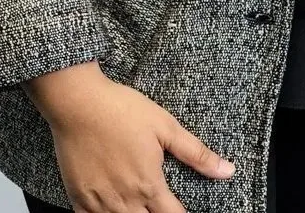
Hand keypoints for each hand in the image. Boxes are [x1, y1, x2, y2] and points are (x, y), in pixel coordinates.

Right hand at [37, 70, 236, 211]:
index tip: (182, 212)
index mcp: (149, 185)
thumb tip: (227, 171)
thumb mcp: (165, 126)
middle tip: (157, 206)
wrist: (78, 102)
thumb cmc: (121, 109)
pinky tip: (110, 210)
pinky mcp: (78, 198)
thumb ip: (195, 153)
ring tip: (137, 207)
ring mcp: (100, 203)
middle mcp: (125, 201)